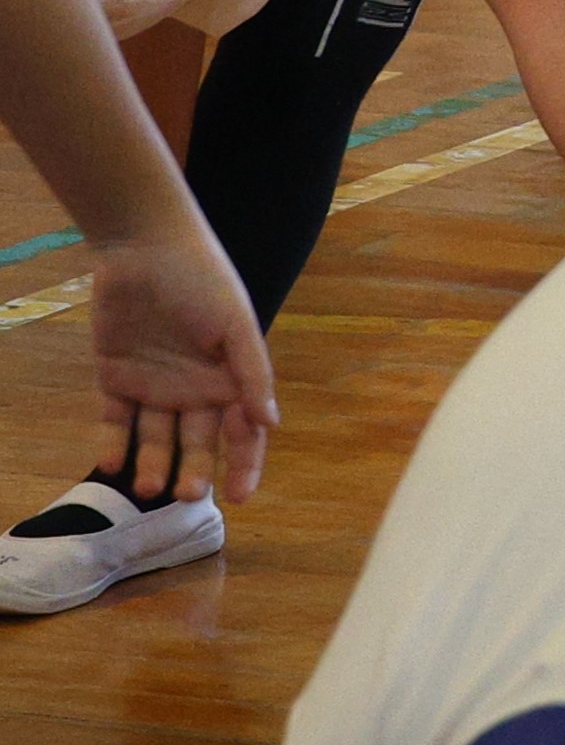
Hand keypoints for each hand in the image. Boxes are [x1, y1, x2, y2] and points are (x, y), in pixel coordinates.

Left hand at [87, 222, 276, 507]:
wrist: (144, 247)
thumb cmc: (202, 279)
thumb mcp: (235, 324)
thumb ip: (252, 373)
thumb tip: (271, 422)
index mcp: (229, 376)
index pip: (244, 431)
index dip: (245, 464)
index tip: (239, 497)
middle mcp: (195, 388)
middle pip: (197, 444)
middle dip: (194, 472)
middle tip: (185, 495)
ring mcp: (154, 386)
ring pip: (155, 441)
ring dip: (152, 466)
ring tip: (147, 486)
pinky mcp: (116, 379)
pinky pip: (115, 423)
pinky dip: (113, 446)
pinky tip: (113, 463)